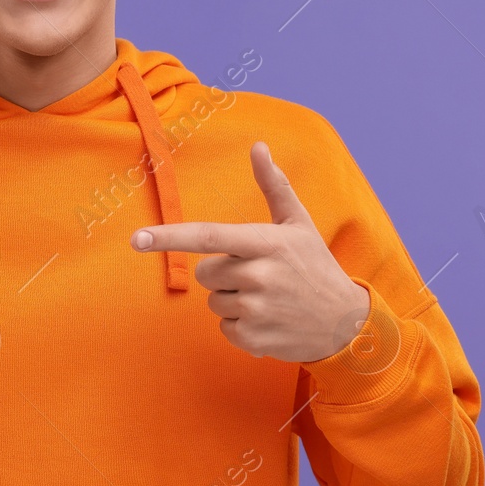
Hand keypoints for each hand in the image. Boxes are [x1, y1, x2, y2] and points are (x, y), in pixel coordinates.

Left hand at [131, 141, 371, 363]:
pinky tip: (270, 322)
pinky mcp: (256, 340)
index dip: (170, 237)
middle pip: (206, 273)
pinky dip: (241, 327)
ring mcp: (258, 310)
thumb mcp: (299, 223)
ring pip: (214, 301)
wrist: (347, 323)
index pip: (208, 237)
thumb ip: (274, 185)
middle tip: (261, 277)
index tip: (137, 239)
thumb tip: (258, 146)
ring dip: (233, 301)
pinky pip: (225, 328)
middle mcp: (260, 275)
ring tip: (269, 300)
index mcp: (266, 243)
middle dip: (224, 274)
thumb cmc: (315, 265)